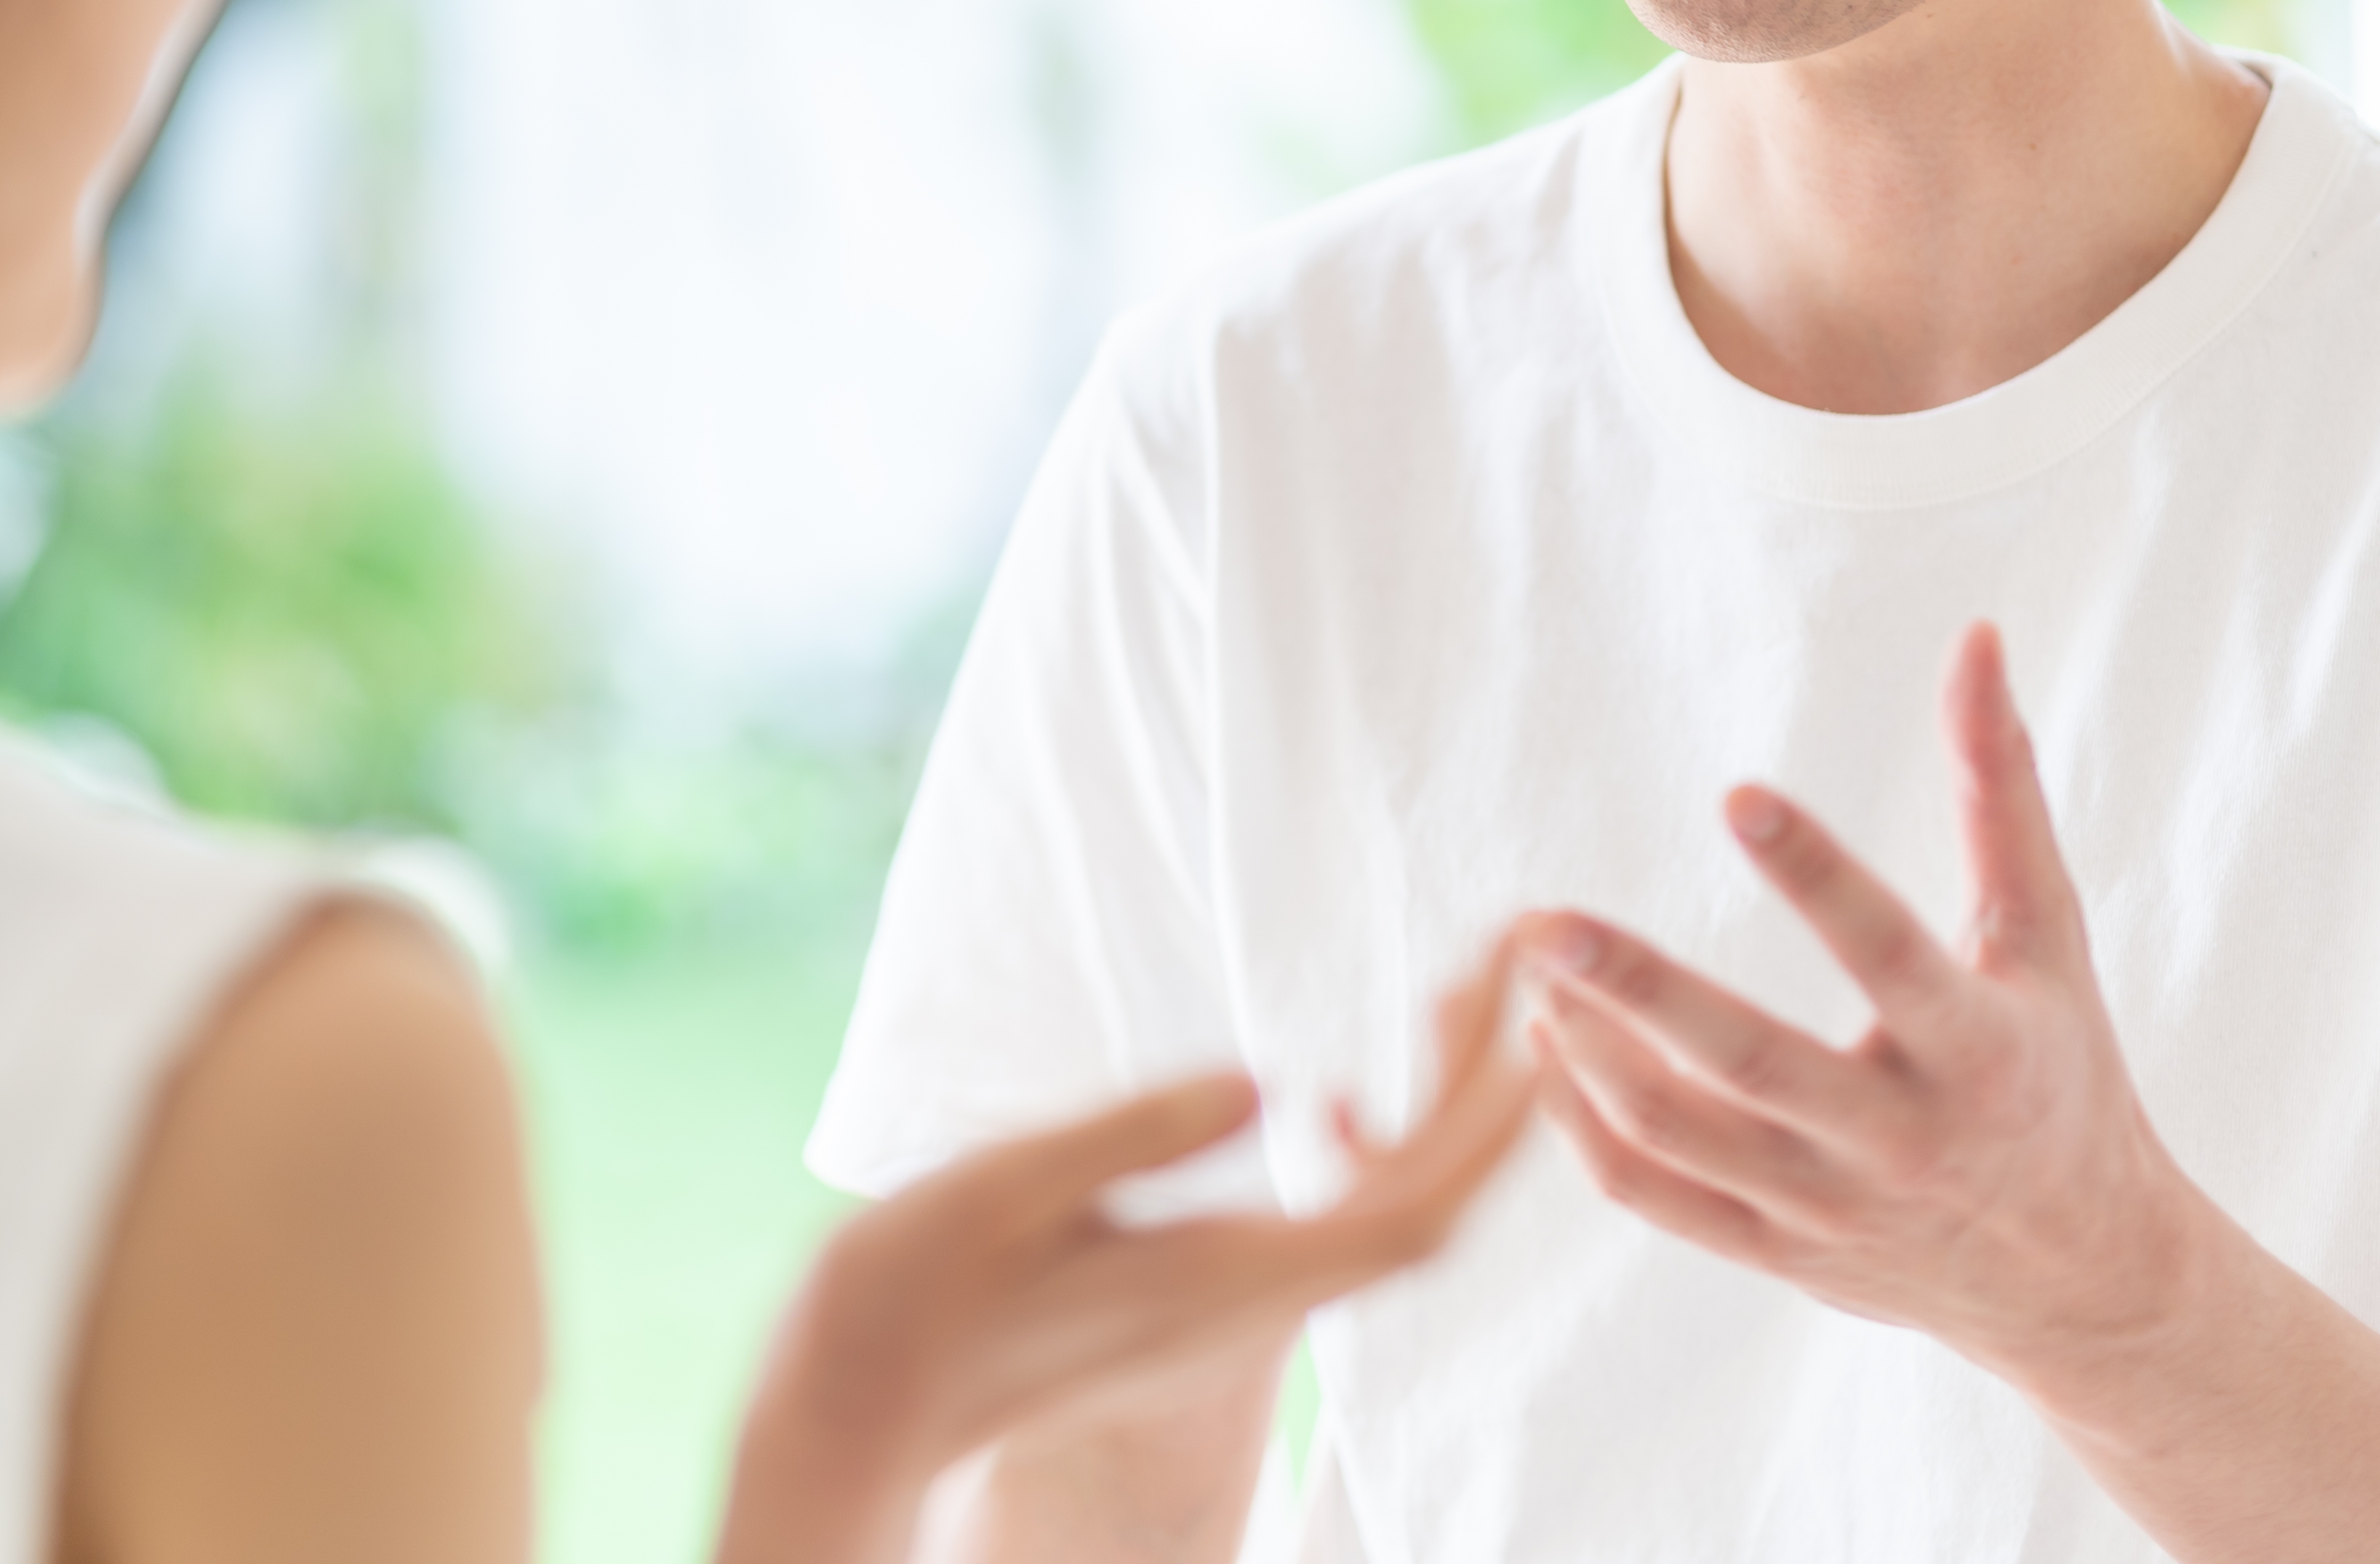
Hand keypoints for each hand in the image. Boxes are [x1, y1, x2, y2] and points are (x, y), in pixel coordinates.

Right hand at [716, 938, 1538, 1563]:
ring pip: (1388, 1225)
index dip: (1487, 1118)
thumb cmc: (907, 1296)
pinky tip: (1339, 1103)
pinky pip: (1333, 1237)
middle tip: (1508, 965)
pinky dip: (1374, 1159)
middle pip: (1424, 1213)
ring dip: (1442, 1120)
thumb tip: (1268, 1083)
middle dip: (1488, 1092)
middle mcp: (1248, 1311)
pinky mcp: (1202, 1312)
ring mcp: (1229, 1319)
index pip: (1413, 1212)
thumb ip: (1139, 1135)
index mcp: (1220, 1283)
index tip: (1527, 1012)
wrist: (852, 1414)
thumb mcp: (1008, 1189)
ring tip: (1451, 1005)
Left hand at [1519, 623, 2205, 1393]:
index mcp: (1979, 1052)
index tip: (1739, 791)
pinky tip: (1548, 1044)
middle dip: (1643, 992)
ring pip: (1681, 1135)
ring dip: (1593, 1052)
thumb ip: (2000, 788)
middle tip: (1546, 924)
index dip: (1818, 876)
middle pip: (1752, 1063)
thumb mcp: (2046, 935)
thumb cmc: (2062, 1071)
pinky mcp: (1778, 1250)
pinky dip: (1586, 1125)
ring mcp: (1828, 1207)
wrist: (2080, 1276)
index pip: (1888, 955)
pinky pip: (1656, 1195)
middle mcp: (1898, 1140)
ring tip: (1537, 964)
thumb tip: (1977, 637)